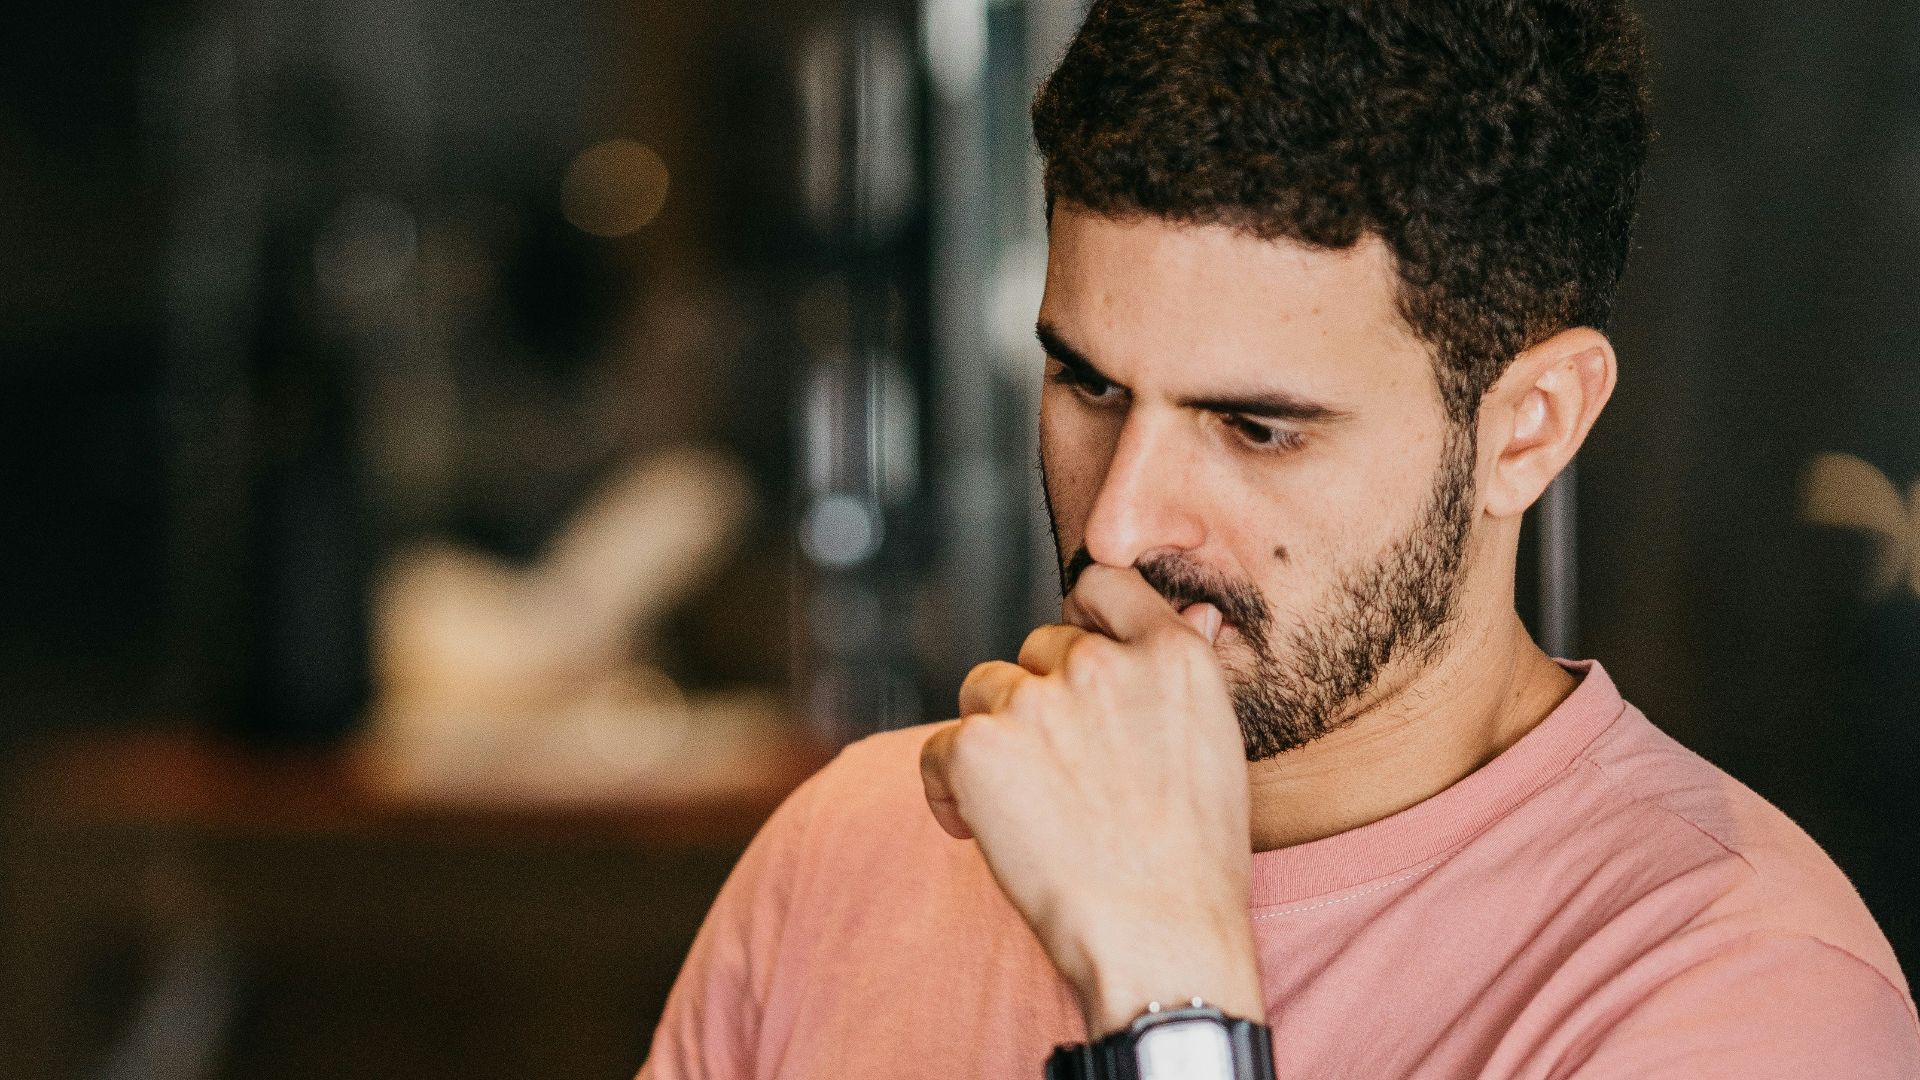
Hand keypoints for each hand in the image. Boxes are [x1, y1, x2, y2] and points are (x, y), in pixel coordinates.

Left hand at [920, 563, 1263, 1035]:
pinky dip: (949, 788)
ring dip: (995, 739)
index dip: (1083, 620)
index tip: (1078, 668)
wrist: (1159, 939)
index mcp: (1171, 654)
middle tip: (1063, 776)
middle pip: (1037, 647)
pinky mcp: (979, 747)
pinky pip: (940, 747)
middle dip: (1041, 699)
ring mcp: (1037, 701)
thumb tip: (1195, 611)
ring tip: (1027, 808)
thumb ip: (1185, 670)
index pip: (1102, 584)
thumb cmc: (1194, 860)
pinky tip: (980, 830)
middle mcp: (1102, 663)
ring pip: (985, 691)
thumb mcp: (1217, 743)